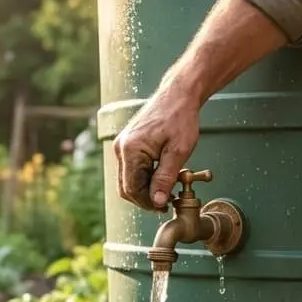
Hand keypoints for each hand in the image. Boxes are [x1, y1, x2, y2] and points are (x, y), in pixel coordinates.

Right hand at [113, 83, 199, 210]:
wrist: (178, 95)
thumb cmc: (180, 117)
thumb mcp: (178, 151)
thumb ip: (165, 178)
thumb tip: (156, 201)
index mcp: (130, 149)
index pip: (132, 189)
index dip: (147, 202)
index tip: (164, 206)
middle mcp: (121, 148)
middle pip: (126, 187)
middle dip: (145, 198)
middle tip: (166, 201)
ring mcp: (122, 146)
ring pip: (128, 179)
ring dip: (146, 188)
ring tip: (167, 188)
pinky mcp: (128, 145)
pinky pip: (132, 169)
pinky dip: (145, 177)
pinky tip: (162, 176)